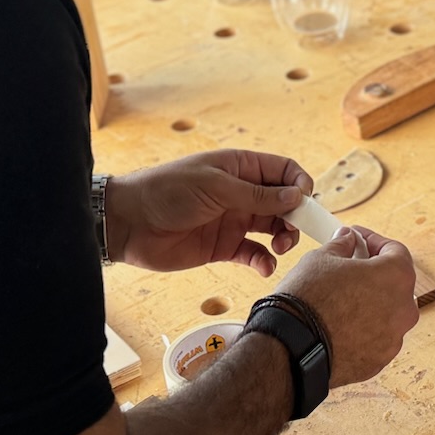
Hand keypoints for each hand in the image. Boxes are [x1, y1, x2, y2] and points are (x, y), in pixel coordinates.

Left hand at [106, 150, 310, 275]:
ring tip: (280, 248)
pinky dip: (264, 261)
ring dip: (285, 238)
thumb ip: (257, 195)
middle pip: (285, 202)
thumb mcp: (215, 186)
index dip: (300, 185)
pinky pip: (254, 254)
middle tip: (295, 232)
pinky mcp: (223, 246)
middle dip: (297, 216)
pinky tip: (264, 266)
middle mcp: (242, 193)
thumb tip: (297, 196)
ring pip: (274, 228)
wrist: (129, 222)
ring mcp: (234, 220)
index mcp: (240, 168)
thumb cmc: (167, 191)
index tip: (305, 203)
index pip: (284, 171)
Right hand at [275, 225, 417, 386]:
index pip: (396, 250)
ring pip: (386, 314)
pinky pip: (375, 339)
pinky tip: (339, 325)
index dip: (374, 241)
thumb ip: (341, 245)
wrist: (292, 348)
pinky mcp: (379, 362)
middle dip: (373, 273)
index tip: (357, 239)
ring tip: (341, 298)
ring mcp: (393, 339)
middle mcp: (404, 309)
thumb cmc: (309, 300)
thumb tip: (346, 240)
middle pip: (395, 284)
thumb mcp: (321, 259)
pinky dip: (362, 330)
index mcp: (397, 277)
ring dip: (369, 304)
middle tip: (349, 267)